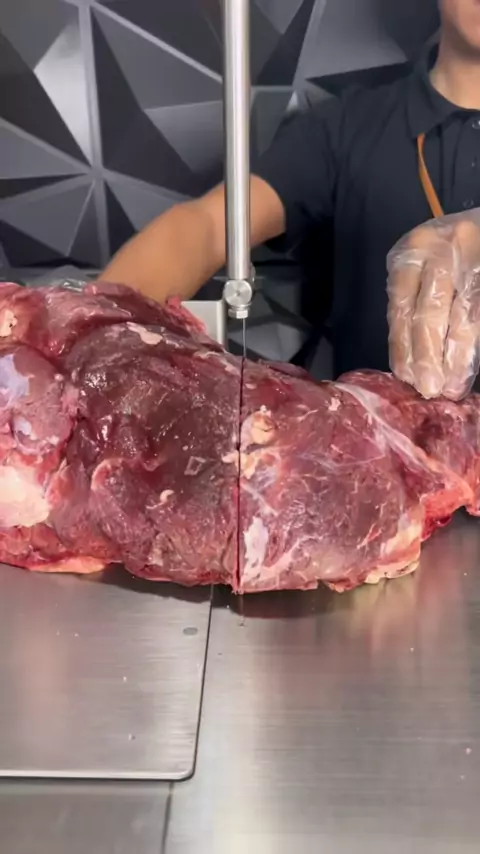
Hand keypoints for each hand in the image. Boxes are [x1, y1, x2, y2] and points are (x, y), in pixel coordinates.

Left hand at [387, 210, 479, 399]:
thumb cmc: (447, 254)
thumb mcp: (422, 267)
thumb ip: (413, 304)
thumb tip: (410, 365)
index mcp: (413, 249)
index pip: (402, 302)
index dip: (403, 343)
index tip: (406, 376)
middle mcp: (443, 248)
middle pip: (431, 309)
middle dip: (428, 353)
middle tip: (429, 388)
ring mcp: (474, 257)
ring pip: (464, 314)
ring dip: (458, 355)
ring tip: (452, 386)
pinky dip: (474, 343)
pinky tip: (466, 367)